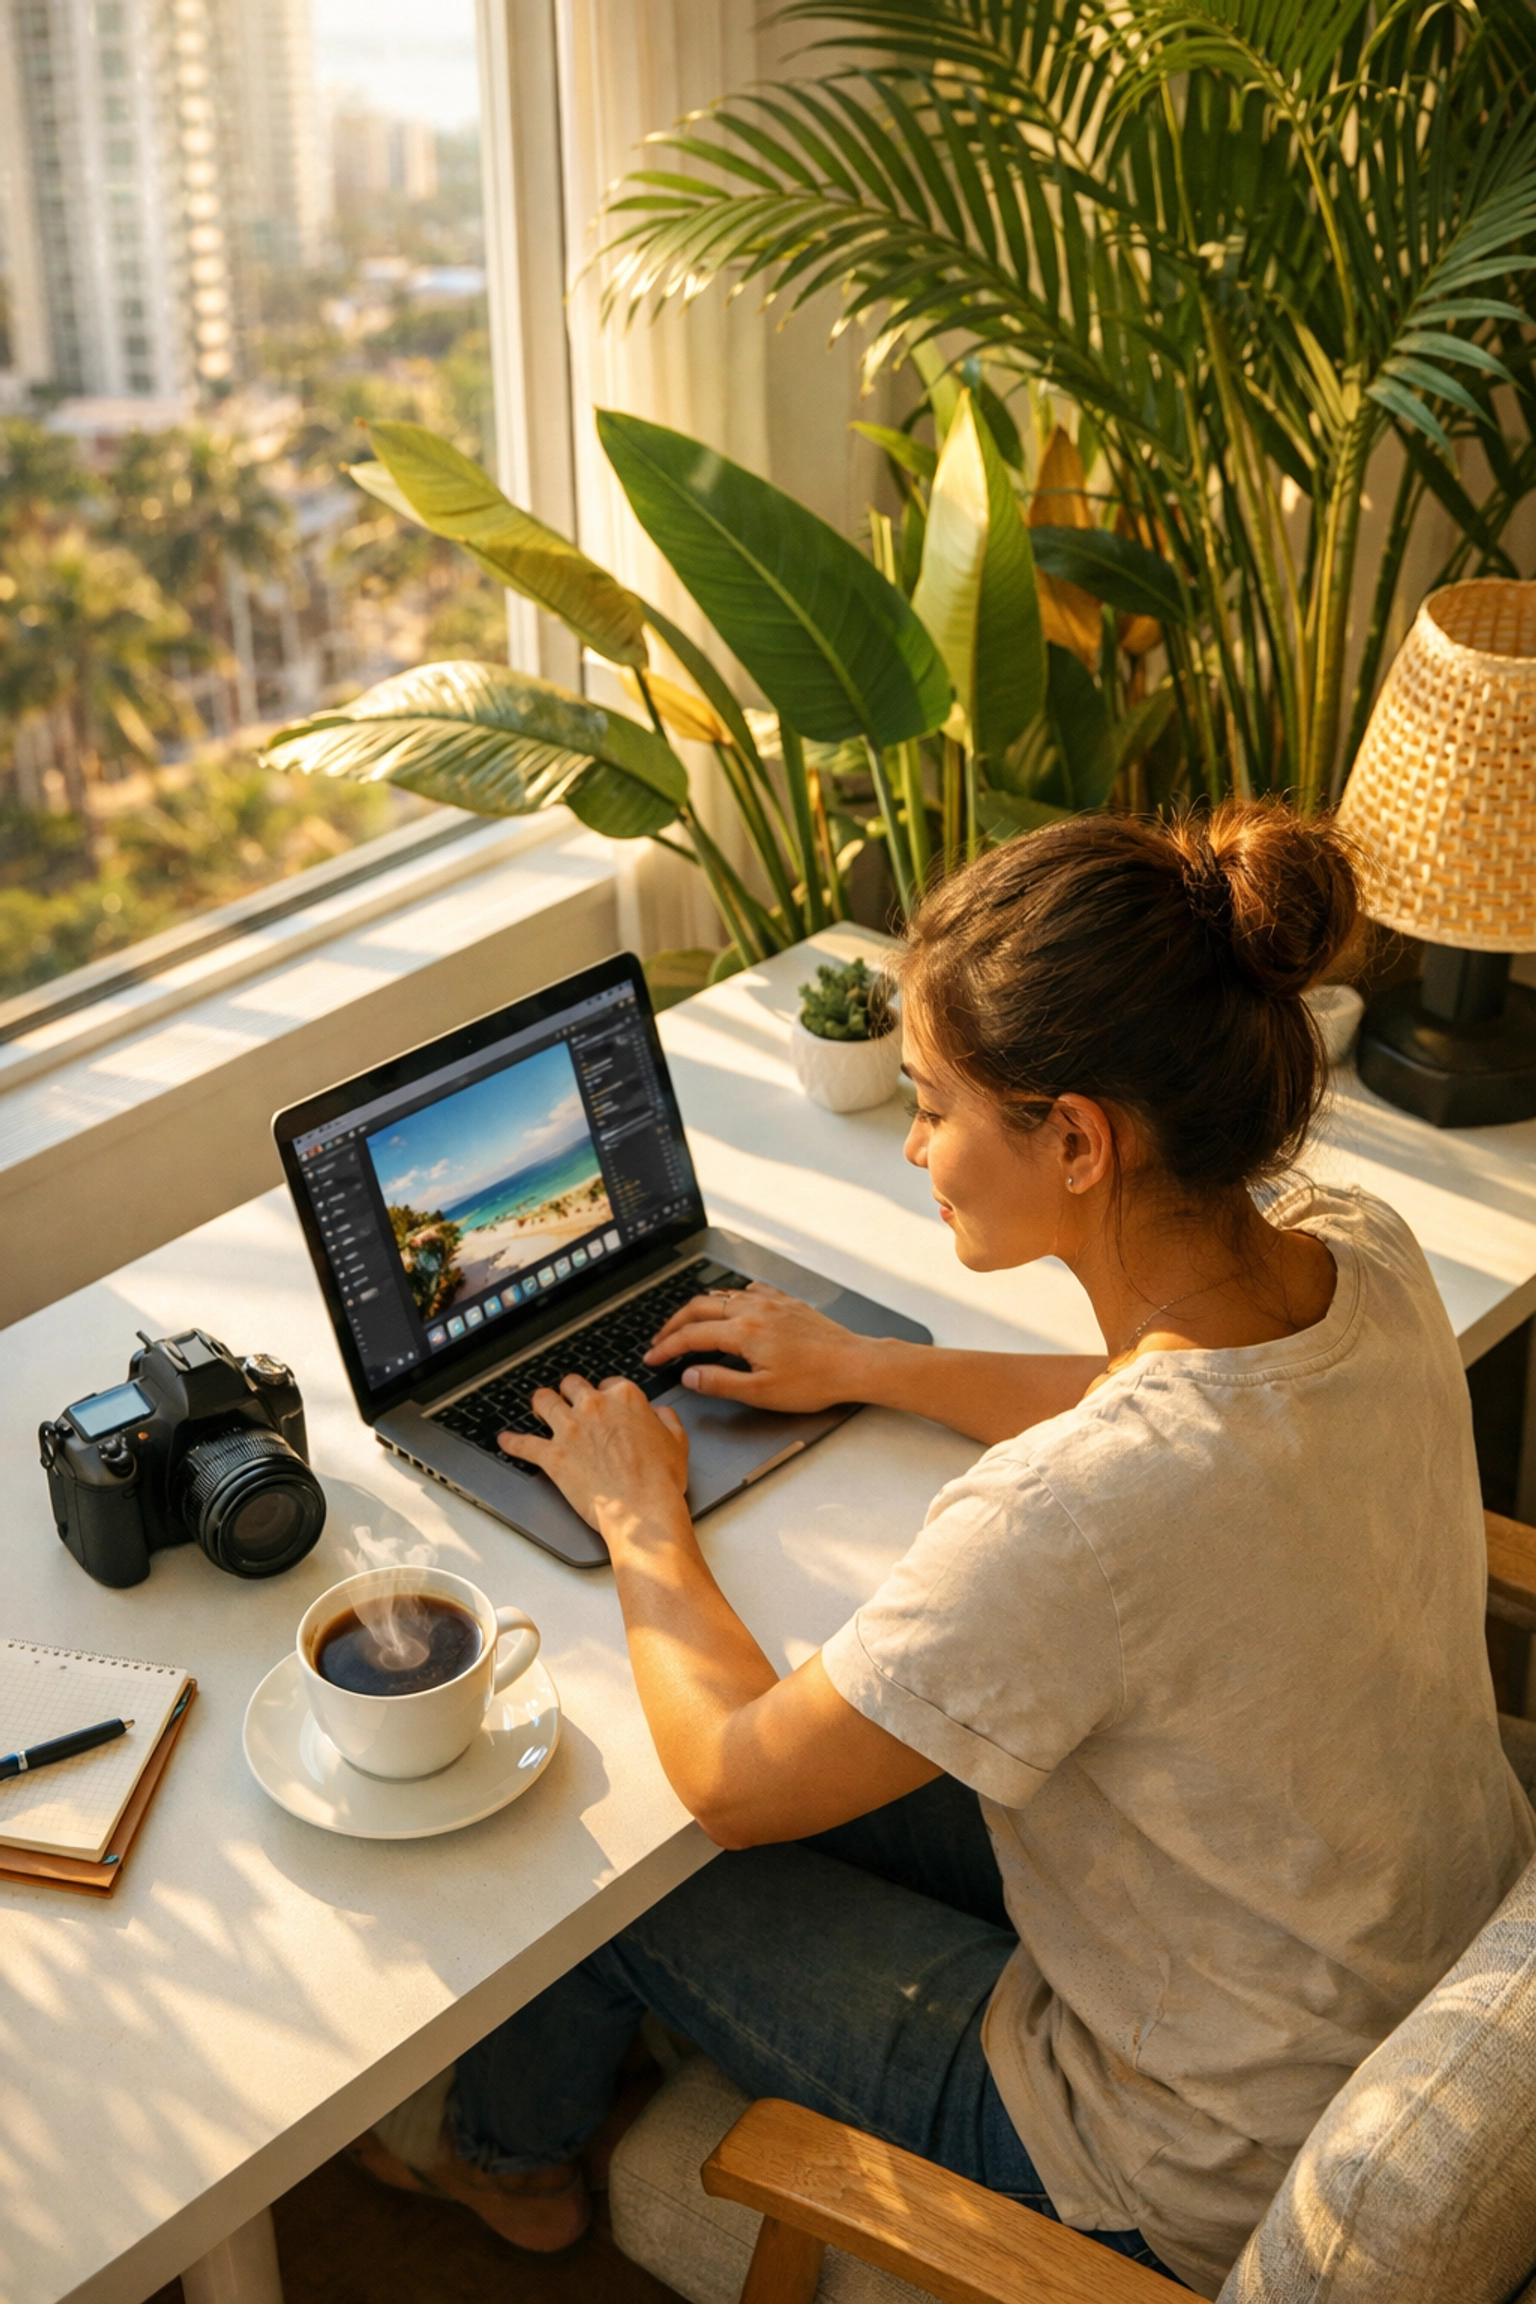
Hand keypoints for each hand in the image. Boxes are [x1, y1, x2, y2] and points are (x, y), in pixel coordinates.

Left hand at [498, 1375, 688, 1536]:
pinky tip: (505, 1440)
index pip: (608, 1383)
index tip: (604, 1402)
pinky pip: (523, 1443)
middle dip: (570, 1392)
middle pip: (572, 1385)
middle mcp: (594, 1407)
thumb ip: (665, 1419)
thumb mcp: (677, 1441)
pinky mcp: (552, 1456)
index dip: (605, 1393)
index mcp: (625, 1398)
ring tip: (538, 1406)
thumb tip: (659, 1414)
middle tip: (569, 1400)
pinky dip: (512, 1442)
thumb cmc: (660, 1480)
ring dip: (540, 1402)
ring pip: (544, 1401)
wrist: (642, 1511)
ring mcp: (570, 1430)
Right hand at [644, 1282, 872, 1413]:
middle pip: (700, 1308)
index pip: (692, 1336)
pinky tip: (731, 1306)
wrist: (854, 1364)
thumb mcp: (761, 1392)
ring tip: (687, 1324)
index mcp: (744, 1332)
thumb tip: (689, 1374)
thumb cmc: (814, 1381)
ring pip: (723, 1295)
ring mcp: (772, 1302)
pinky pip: (749, 1292)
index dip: (666, 1347)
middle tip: (660, 1340)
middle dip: (674, 1324)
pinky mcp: (788, 1302)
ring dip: (699, 1309)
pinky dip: (731, 1298)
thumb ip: (720, 1382)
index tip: (652, 1358)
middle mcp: (755, 1310)